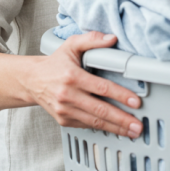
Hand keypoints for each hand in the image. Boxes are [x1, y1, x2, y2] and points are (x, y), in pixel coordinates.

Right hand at [24, 31, 143, 138]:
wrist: (31, 81)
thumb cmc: (55, 63)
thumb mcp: (71, 45)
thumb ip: (92, 39)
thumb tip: (112, 38)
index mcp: (72, 77)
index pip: (102, 88)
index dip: (121, 96)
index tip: (136, 102)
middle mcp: (67, 95)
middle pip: (100, 110)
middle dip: (121, 119)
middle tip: (138, 126)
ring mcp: (64, 110)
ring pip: (94, 121)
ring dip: (115, 128)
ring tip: (132, 132)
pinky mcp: (63, 120)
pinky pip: (86, 125)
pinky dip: (102, 128)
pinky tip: (116, 129)